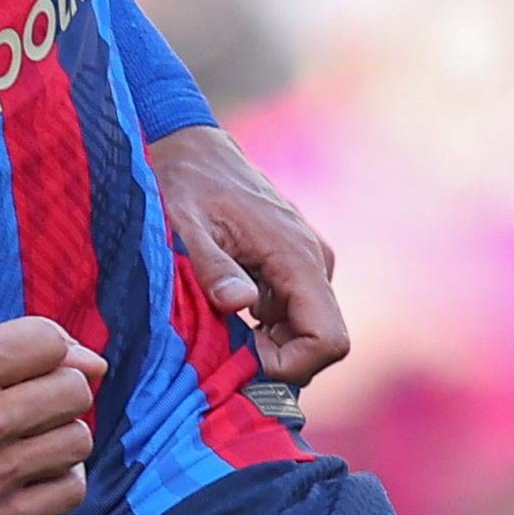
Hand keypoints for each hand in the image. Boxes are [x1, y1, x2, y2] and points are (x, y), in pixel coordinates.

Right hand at [0, 316, 104, 514]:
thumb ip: (17, 344)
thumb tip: (95, 362)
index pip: (48, 344)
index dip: (45, 350)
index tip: (26, 366)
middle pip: (73, 391)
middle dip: (59, 388)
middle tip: (29, 403)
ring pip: (78, 439)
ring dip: (61, 433)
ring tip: (29, 438)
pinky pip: (72, 489)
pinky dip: (61, 476)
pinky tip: (34, 470)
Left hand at [148, 126, 350, 392]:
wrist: (193, 148)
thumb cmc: (185, 184)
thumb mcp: (185, 226)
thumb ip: (213, 266)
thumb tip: (240, 303)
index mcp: (296, 256)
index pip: (328, 340)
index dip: (291, 366)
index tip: (244, 361)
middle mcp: (315, 262)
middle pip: (322, 343)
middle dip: (279, 361)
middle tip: (227, 354)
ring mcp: (309, 264)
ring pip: (309, 332)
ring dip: (270, 346)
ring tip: (221, 333)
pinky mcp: (296, 266)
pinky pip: (295, 315)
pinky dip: (266, 330)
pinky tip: (226, 317)